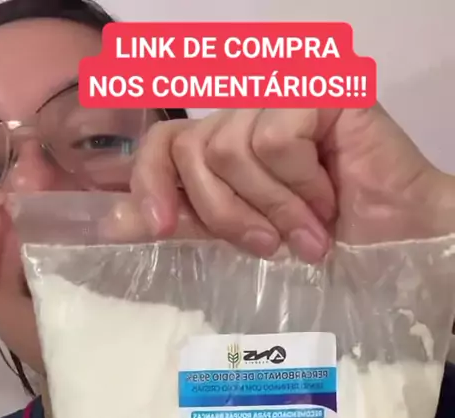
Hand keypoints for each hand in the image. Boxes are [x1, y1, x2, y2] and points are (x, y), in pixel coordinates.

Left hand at [129, 107, 454, 261]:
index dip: (151, 184)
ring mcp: (281, 94)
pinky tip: (329, 197)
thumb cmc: (323, 242)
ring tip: (308, 229)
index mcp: (226, 142)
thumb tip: (111, 222)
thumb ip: (183, 222)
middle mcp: (247, 111)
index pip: (162, 143)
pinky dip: (301, 185)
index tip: (160, 229)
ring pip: (231, 150)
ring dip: (273, 208)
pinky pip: (276, 140)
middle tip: (269, 244)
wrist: (393, 242)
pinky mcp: (316, 88)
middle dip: (228, 213)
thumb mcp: (239, 234)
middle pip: (193, 152)